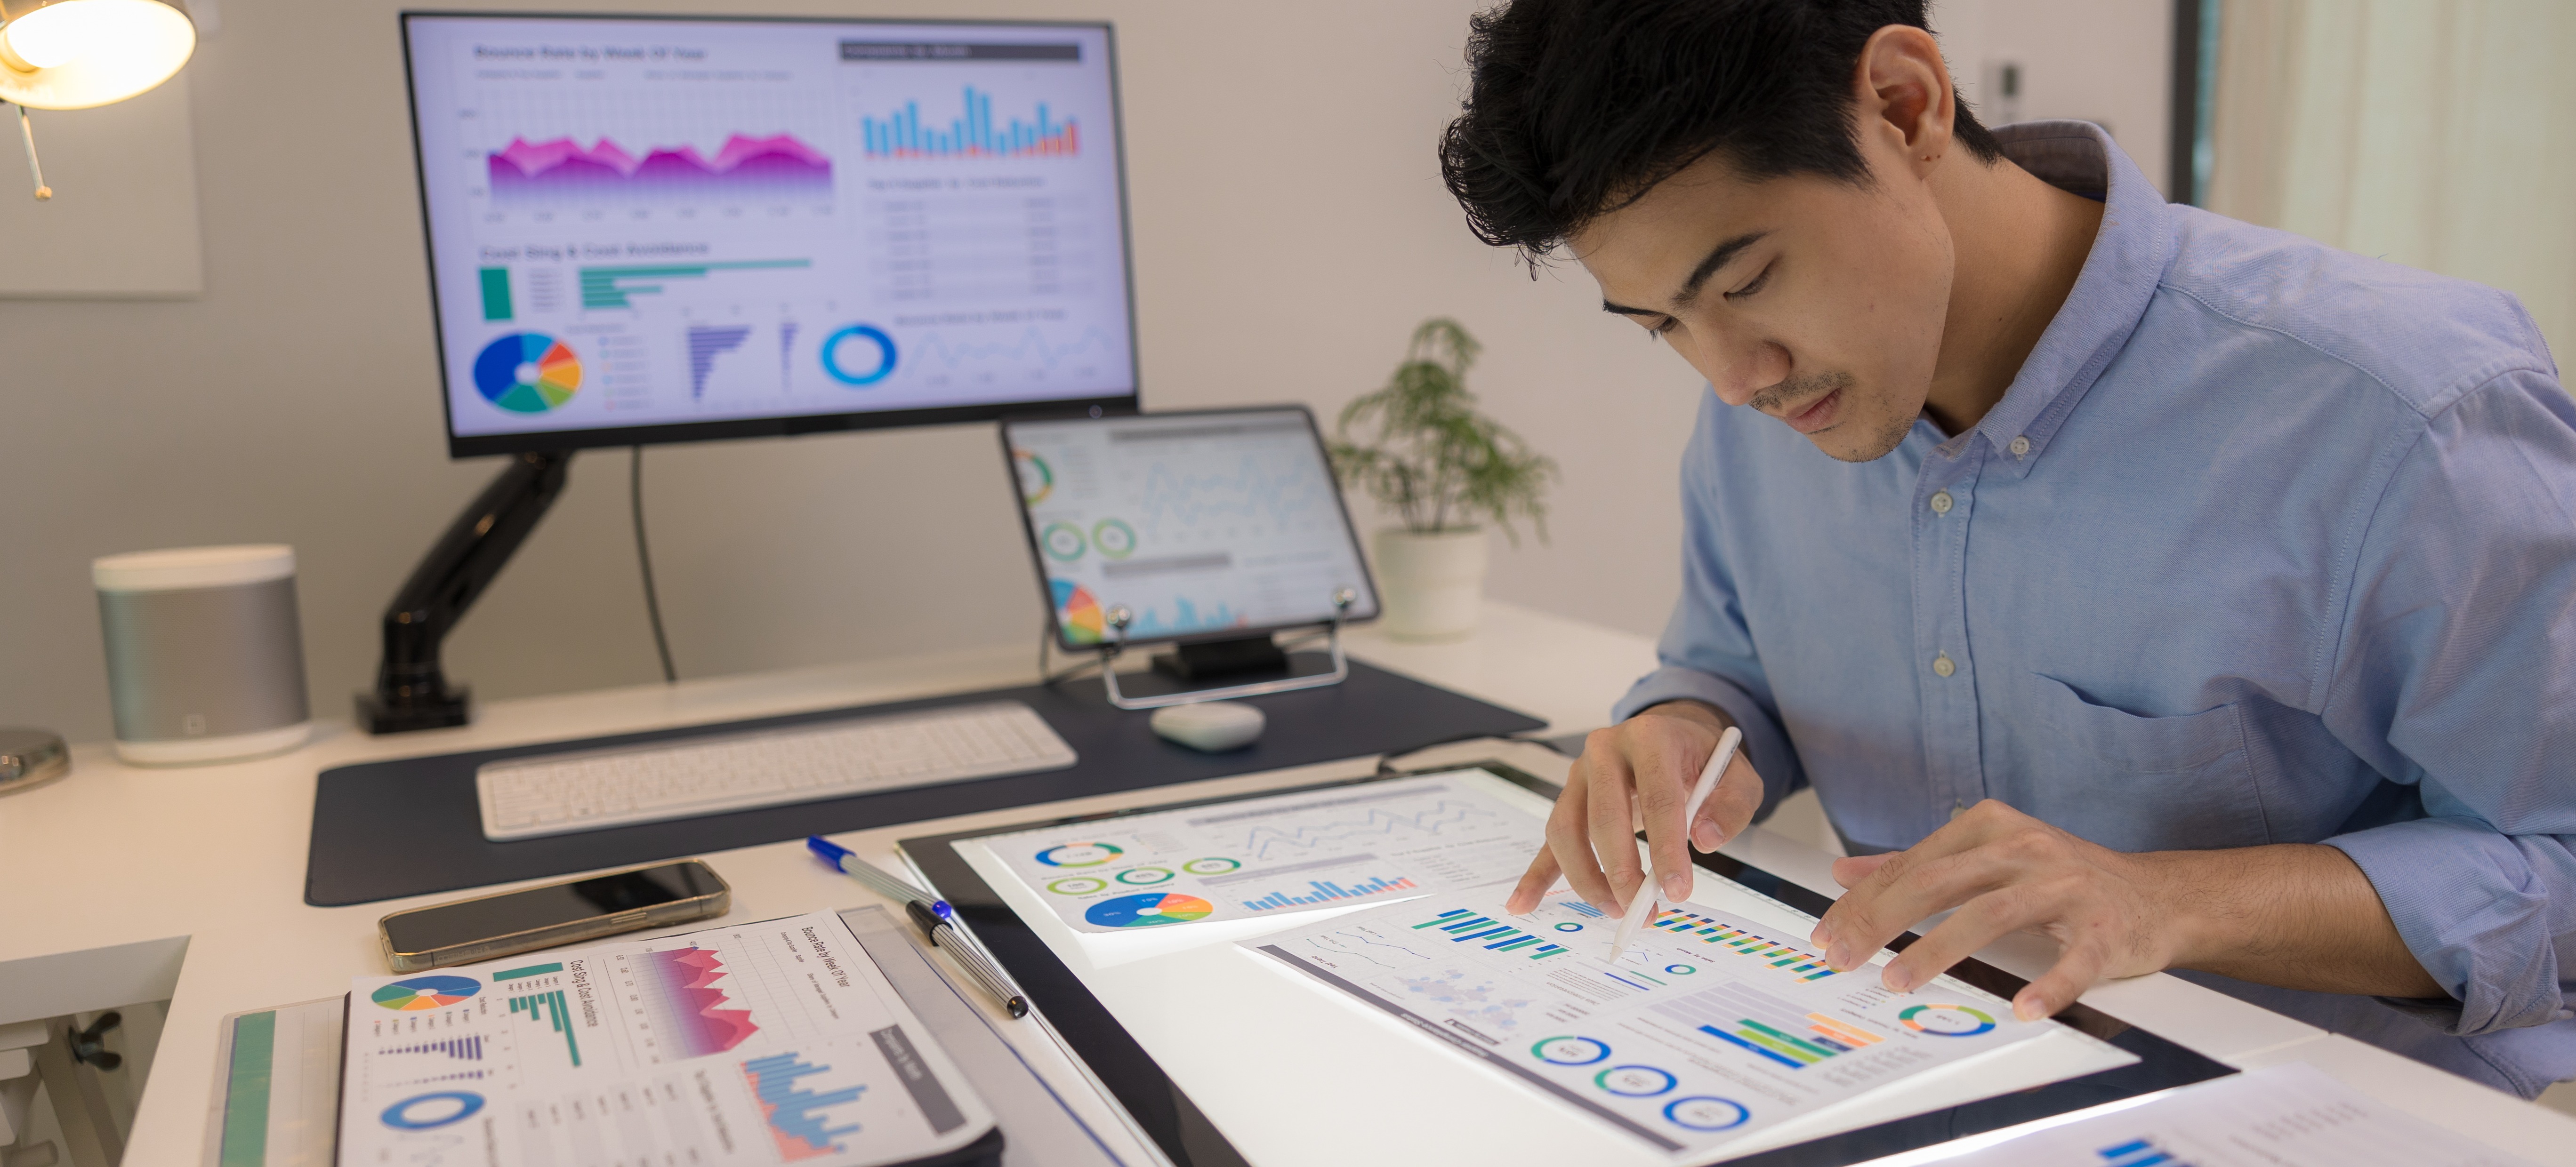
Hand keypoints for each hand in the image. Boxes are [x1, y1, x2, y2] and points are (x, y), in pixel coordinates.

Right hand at [1504, 701, 1765, 914]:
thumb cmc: (1701, 758)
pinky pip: (1549, 841)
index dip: (1666, 849)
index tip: (1677, 891)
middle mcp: (1605, 751)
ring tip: (1615, 910)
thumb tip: (1706, 840)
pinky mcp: (1570, 799)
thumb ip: (1731, 805)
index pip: (1657, 798)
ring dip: (1587, 879)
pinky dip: (1536, 875)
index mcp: (1650, 737)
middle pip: (1603, 818)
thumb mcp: (1737, 773)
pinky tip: (1523, 903)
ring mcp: (1579, 775)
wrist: (1673, 734)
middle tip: (1643, 910)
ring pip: (1567, 831)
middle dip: (1621, 872)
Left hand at [1810, 800, 2178, 1019]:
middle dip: (1881, 920)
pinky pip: (2073, 960)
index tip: (1825, 932)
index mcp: (1991, 827)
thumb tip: (1844, 872)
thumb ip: (1918, 863)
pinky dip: (2049, 985)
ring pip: (1991, 914)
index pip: (1912, 864)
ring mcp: (2067, 886)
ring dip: (1939, 949)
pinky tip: (2022, 1008)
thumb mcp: (1987, 856)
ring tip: (1898, 980)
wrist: (2156, 895)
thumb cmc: (2062, 877)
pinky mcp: (2104, 928)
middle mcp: (2026, 848)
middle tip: (1843, 957)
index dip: (1863, 899)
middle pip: (1938, 882)